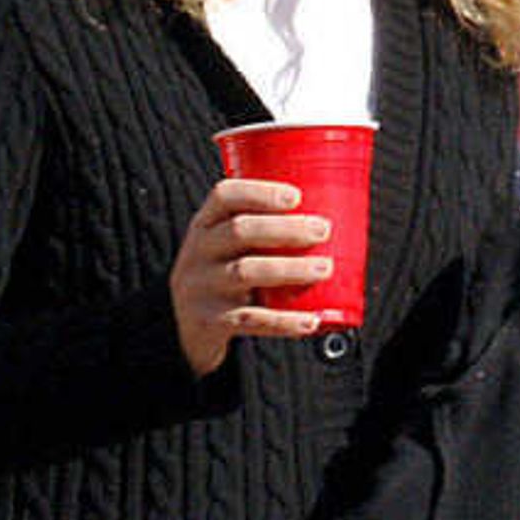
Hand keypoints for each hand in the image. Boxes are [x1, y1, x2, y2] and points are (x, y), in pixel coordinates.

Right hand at [171, 175, 337, 374]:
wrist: (182, 327)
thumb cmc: (222, 275)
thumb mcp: (225, 247)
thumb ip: (261, 230)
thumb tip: (336, 213)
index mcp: (204, 226)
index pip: (223, 196)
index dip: (260, 192)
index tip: (295, 196)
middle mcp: (197, 252)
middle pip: (239, 231)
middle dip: (286, 228)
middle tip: (323, 230)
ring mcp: (200, 287)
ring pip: (246, 272)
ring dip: (290, 268)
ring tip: (325, 269)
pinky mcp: (209, 321)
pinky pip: (251, 320)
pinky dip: (284, 321)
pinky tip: (310, 321)